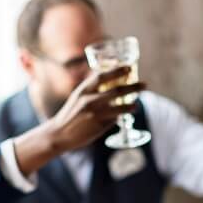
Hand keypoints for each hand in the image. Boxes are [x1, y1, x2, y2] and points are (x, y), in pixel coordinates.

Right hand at [12, 67, 145, 173]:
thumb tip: (108, 82)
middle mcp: (88, 99)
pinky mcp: (97, 125)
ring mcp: (93, 112)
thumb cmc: (70, 115)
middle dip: (133, 86)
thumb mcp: (77, 97)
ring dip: (131, 104)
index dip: (117, 70)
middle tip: (144, 85)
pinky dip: (120, 116)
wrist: (58, 134)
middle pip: (116, 89)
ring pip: (118, 105)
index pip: (102, 75)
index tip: (129, 67)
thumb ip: (91, 90)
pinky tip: (127, 114)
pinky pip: (113, 119)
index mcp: (83, 89)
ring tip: (137, 105)